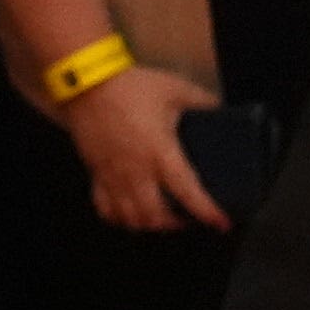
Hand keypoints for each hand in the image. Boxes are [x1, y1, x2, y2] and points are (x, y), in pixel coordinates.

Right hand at [62, 61, 229, 231]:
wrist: (87, 84)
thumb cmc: (131, 87)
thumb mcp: (175, 89)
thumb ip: (202, 100)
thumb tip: (220, 108)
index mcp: (160, 153)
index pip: (188, 193)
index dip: (207, 211)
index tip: (222, 223)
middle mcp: (136, 172)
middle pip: (155, 217)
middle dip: (176, 224)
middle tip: (188, 217)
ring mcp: (114, 177)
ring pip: (130, 219)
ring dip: (149, 224)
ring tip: (161, 217)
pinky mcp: (96, 174)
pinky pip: (105, 209)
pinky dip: (119, 218)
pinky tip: (129, 213)